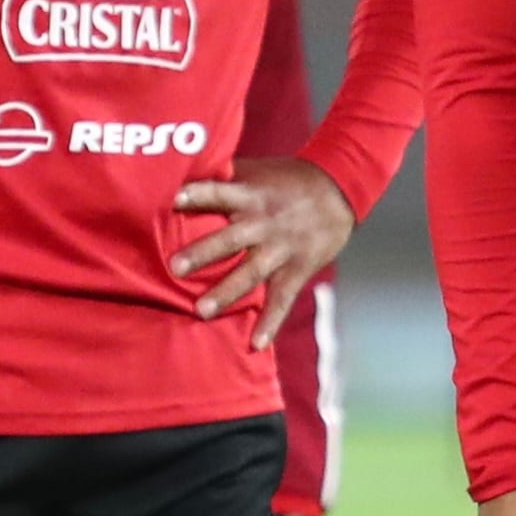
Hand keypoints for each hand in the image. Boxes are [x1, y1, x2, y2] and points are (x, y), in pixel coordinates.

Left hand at [169, 152, 353, 344]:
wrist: (340, 191)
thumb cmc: (289, 179)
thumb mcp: (259, 171)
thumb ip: (227, 176)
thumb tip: (187, 172)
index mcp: (252, 195)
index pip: (222, 192)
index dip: (200, 194)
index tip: (175, 200)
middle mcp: (264, 223)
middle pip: (231, 239)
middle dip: (204, 253)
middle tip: (175, 268)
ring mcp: (281, 249)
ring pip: (251, 273)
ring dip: (226, 292)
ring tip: (201, 311)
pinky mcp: (296, 270)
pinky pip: (281, 300)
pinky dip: (270, 323)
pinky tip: (255, 344)